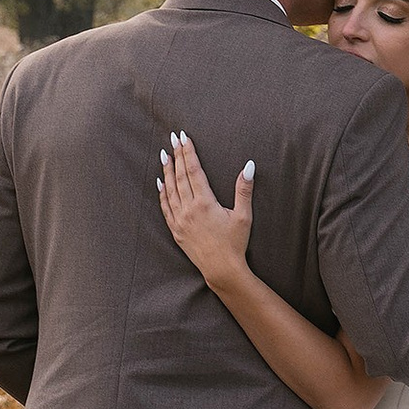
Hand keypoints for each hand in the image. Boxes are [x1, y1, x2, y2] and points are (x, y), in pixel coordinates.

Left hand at [157, 131, 254, 284]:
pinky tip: (160, 183)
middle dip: (177, 156)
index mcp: (205, 203)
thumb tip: (249, 165)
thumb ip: (244, 189)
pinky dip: (162, 193)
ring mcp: (180, 220)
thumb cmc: (235, 243)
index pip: (194, 170)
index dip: (188, 152)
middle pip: (180, 176)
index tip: (183, 137)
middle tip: (172, 139)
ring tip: (165, 156)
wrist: (221, 270)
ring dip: (167, 171)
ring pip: (170, 190)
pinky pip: (165, 207)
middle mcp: (189, 209)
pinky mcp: (176, 230)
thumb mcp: (243, 216)